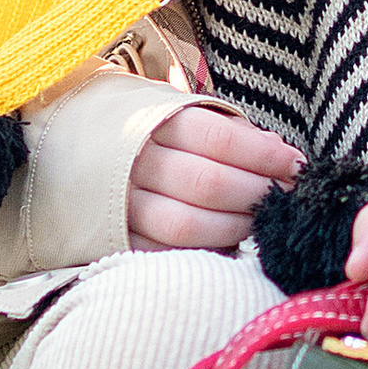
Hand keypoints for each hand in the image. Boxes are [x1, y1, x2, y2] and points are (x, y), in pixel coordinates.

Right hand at [124, 102, 302, 253]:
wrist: (72, 150)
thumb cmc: (147, 132)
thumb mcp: (181, 114)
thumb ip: (229, 131)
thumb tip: (279, 153)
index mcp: (154, 122)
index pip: (218, 138)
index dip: (263, 156)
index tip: (295, 166)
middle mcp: (134, 163)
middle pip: (207, 184)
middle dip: (256, 193)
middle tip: (284, 197)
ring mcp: (122, 206)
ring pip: (186, 226)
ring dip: (235, 228)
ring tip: (261, 222)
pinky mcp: (117, 240)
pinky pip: (166, 254)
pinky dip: (203, 252)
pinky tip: (229, 245)